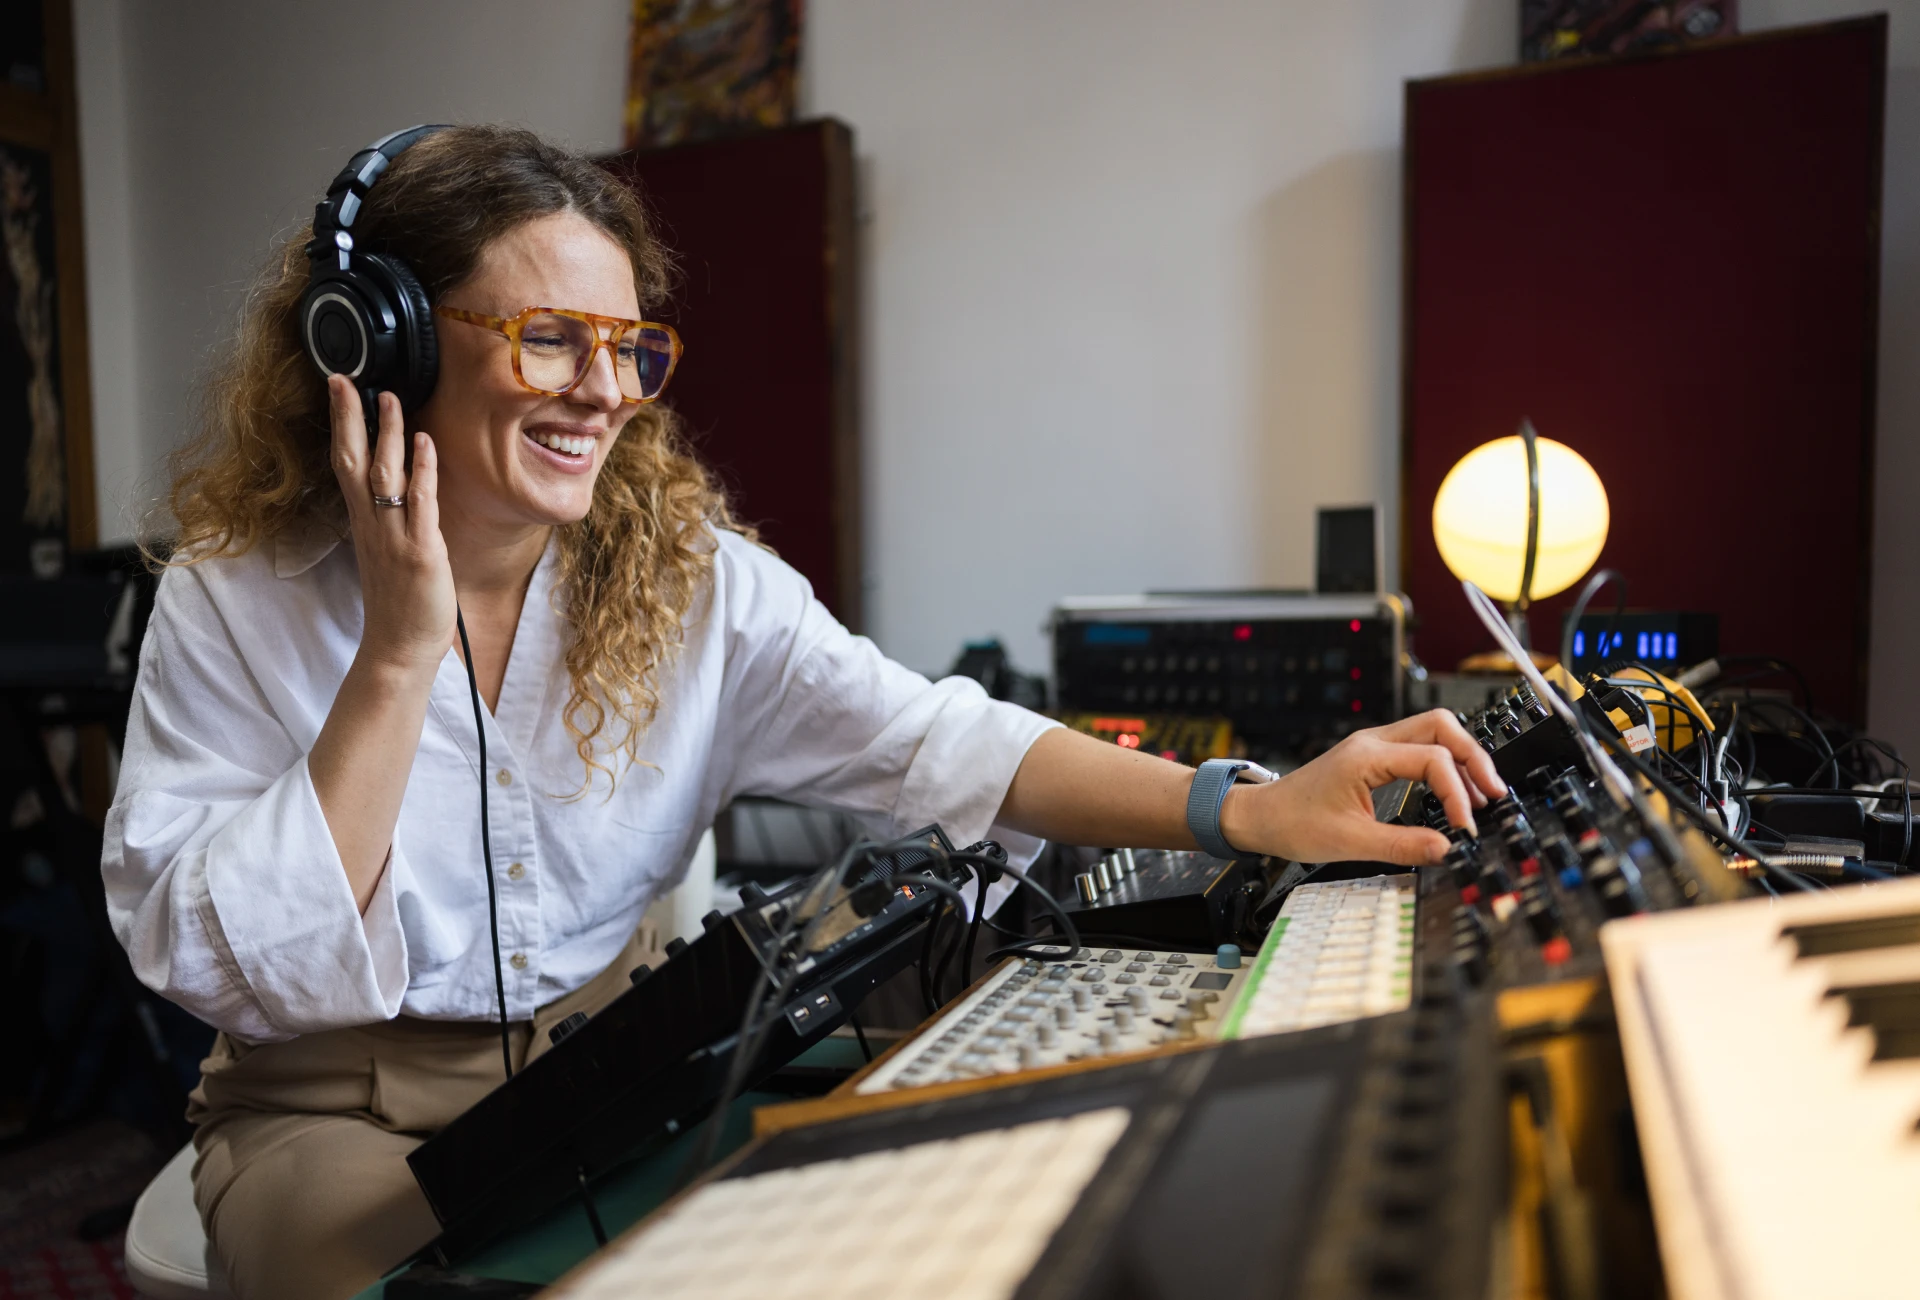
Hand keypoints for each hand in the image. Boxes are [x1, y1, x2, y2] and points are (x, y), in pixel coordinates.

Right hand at [327, 376, 455, 673]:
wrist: (399, 648)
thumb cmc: (398, 603)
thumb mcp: (387, 552)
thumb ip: (390, 518)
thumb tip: (401, 485)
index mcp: (363, 523)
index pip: (345, 463)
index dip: (341, 424)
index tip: (339, 387)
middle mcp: (372, 525)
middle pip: (352, 460)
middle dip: (349, 417)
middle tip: (348, 379)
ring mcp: (393, 537)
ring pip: (383, 475)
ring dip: (387, 434)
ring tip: (390, 397)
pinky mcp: (420, 552)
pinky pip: (419, 504)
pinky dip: (422, 471)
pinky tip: (425, 443)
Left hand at [1218, 709, 1507, 866]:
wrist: (1260, 816)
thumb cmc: (1293, 824)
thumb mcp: (1349, 843)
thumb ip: (1401, 845)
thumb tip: (1446, 850)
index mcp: (1367, 756)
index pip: (1432, 759)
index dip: (1457, 792)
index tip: (1465, 826)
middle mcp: (1373, 742)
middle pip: (1441, 726)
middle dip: (1473, 756)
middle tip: (1493, 792)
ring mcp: (1373, 746)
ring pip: (1432, 732)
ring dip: (1461, 758)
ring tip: (1480, 794)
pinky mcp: (1372, 757)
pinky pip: (1418, 747)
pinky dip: (1443, 764)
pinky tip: (1453, 790)